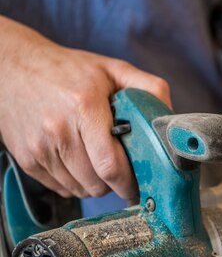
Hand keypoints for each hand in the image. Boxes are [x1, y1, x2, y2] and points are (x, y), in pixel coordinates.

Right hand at [0, 17, 170, 198]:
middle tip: (123, 171)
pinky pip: (61, 188)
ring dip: (96, 184)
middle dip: (115, 183)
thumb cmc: (67, 70)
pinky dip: (75, 183)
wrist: (11, 67)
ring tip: (99, 163)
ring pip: (80, 189)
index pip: (110, 166)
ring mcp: (39, 148)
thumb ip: (149, 88)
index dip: (129, 183)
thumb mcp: (112, 69)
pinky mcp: (26, 159)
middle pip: (97, 184)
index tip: (140, 184)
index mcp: (85, 108)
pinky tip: (79, 162)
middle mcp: (58, 131)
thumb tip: (172, 117)